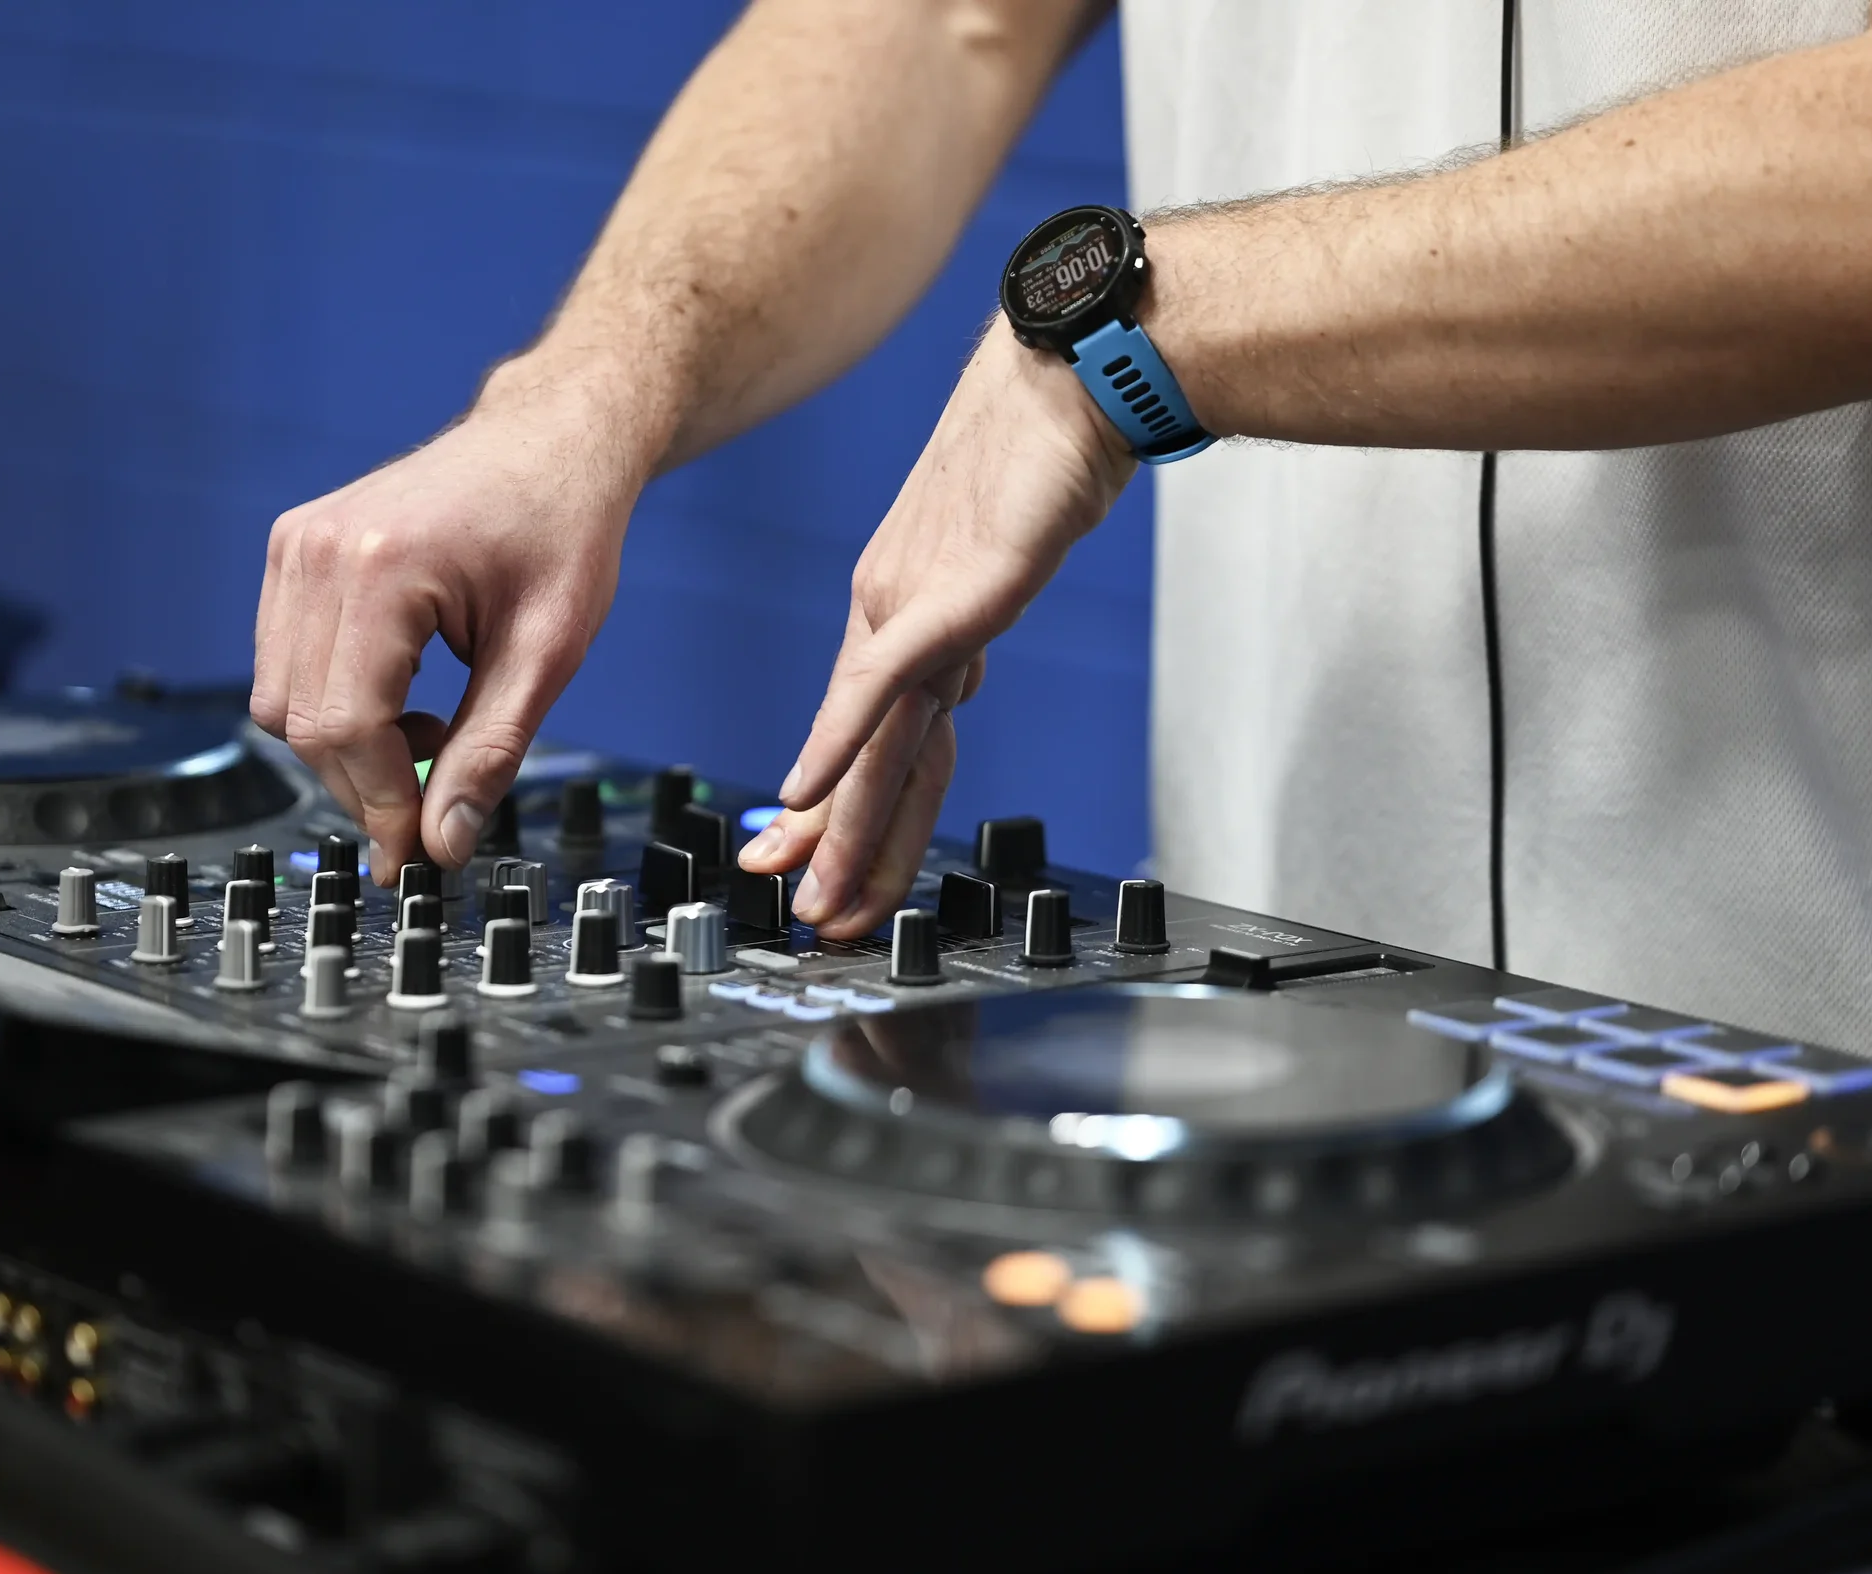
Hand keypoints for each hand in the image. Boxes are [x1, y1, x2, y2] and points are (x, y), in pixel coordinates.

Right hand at [250, 370, 642, 874]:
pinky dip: (334, 703)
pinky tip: (401, 695)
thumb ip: (489, 754)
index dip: (380, 805)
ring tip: (430, 729)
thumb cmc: (562, 528)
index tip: (417, 856)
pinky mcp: (292, 550)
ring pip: (280, 700)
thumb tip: (443, 844)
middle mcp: (318, 551)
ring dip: (347, 745)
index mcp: (381, 568)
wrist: (548, 443)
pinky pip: (283, 663)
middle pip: (301, 723)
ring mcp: (296, 546)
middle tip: (436, 797)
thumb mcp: (547, 655)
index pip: (345, 727)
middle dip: (363, 783)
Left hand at [735, 316, 1134, 937]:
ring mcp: (922, 602)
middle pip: (863, 753)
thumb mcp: (1001, 547)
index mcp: (903, 604)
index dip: (831, 799)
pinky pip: (888, 682)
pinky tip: (807, 790)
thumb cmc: (1047, 441)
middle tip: (799, 911)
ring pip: (875, 742)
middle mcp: (895, 610)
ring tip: (819, 898)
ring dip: (843, 830)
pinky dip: (842, 743)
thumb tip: (964, 663)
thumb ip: (973, 610)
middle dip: (833, 845)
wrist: (1077, 365)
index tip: (794, 852)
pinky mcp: (959, 591)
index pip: (861, 726)